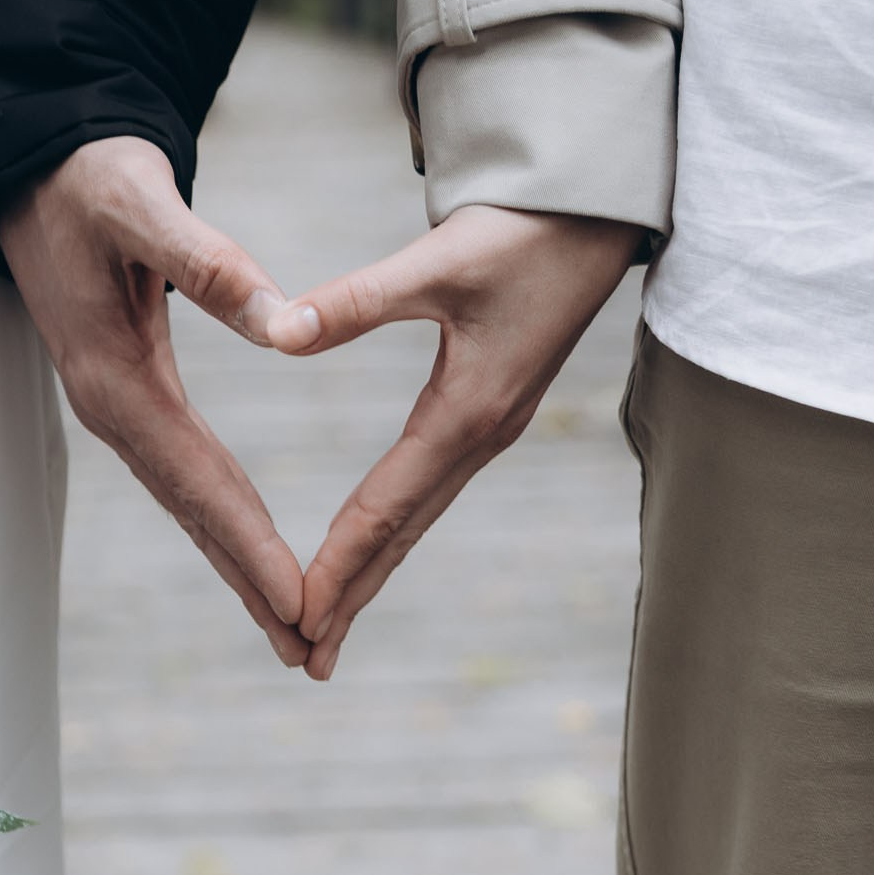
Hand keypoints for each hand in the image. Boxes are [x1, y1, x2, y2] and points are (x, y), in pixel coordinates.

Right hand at [0, 137, 309, 665]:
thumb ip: (210, 263)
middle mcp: (113, 411)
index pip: (200, 481)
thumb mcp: (144, 204)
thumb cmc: (90, 178)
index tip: (301, 602)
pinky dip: (220, 522)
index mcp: (117, 380)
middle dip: (250, 585)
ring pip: (189, 505)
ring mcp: (117, 409)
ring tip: (290, 628)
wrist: (35, 162)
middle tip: (307, 652)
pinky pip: (183, 476)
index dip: (252, 544)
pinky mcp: (127, 396)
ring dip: (237, 567)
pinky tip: (249, 552)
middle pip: (194, 515)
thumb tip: (285, 324)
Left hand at [266, 207, 642, 679]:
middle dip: (350, 600)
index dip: (337, 566)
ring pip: (414, 521)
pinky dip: (391, 534)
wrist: (596, 213)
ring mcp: (487, 431)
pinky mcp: (487, 415)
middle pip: (400, 537)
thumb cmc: (523, 230)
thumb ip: (356, 301)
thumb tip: (277, 333)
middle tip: (304, 661)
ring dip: (369, 577)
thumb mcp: (440, 260)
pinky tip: (369, 554)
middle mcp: (479, 436)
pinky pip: (427, 493)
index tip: (296, 617)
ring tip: (326, 630)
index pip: (384, 508)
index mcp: (465, 413)